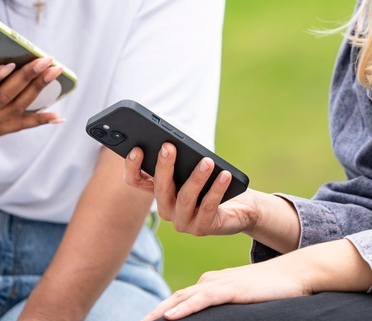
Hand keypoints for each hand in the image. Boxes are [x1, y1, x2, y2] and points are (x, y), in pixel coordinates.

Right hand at [0, 23, 64, 137]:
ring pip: (17, 108)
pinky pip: (22, 125)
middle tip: (46, 60)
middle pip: (4, 98)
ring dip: (38, 90)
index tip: (10, 64)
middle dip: (27, 79)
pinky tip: (58, 116)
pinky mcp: (0, 130)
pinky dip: (40, 120)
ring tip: (55, 71)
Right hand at [123, 143, 259, 236]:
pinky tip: (224, 175)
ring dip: (196, 178)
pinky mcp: (202, 228)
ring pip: (185, 198)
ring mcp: (182, 221)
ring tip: (207, 162)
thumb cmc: (212, 183)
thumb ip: (183, 159)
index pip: (136, 181)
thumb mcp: (194, 168)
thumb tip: (176, 143)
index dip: (132, 166)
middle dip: (164, 166)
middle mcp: (166, 209)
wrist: (239, 209)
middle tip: (169, 147)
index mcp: (160, 192)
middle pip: (160, 188)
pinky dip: (216, 189)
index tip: (137, 149)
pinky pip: (208, 207)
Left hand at [141, 258, 309, 320]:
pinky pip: (202, 300)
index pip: (179, 297)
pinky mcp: (231, 290)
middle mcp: (209, 281)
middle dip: (155, 312)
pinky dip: (185, 307)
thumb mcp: (240, 297)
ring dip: (162, 311)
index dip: (161, 311)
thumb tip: (209, 318)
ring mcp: (219, 284)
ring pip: (184, 297)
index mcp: (209, 283)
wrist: (293, 273)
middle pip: (175, 297)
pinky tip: (171, 316)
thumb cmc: (269, 288)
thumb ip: (223, 303)